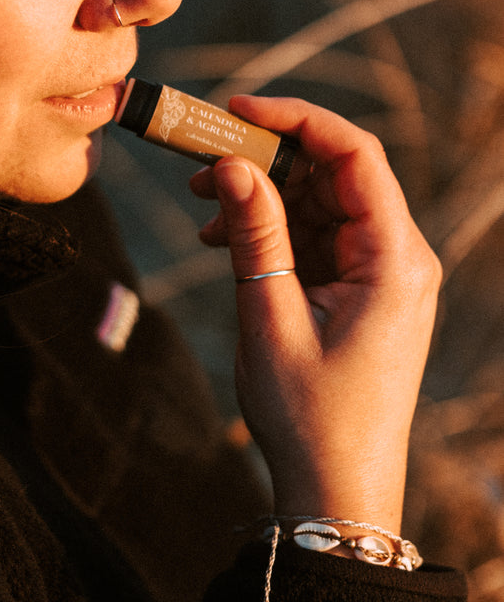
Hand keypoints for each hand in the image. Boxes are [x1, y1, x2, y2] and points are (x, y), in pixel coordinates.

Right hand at [191, 96, 440, 532]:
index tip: (236, 109)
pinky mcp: (359, 289)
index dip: (296, 120)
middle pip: (334, 174)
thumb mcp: (270, 317)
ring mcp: (381, 273)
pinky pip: (316, 236)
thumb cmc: (309, 416)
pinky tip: (223, 240)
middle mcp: (399, 257)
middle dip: (267, 160)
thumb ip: (256, 235)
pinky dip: (272, 230)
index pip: (354, 156)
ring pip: (320, 203)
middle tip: (202, 159)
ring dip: (263, 197)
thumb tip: (231, 164)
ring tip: (203, 209)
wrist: (335, 492)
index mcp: (394, 260)